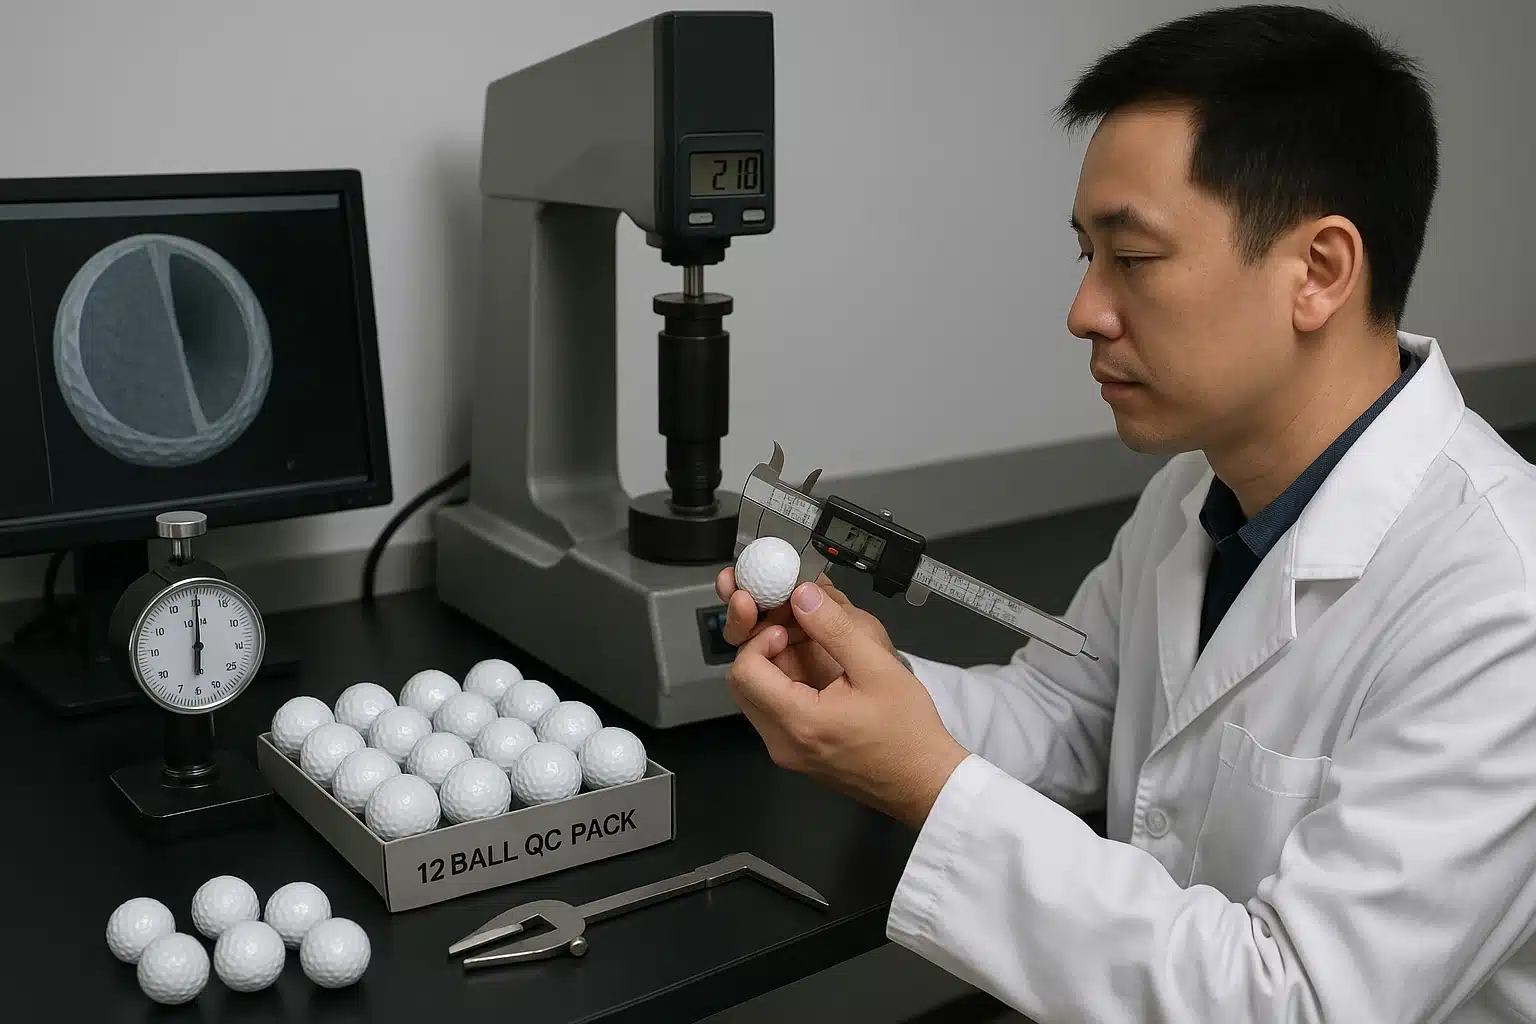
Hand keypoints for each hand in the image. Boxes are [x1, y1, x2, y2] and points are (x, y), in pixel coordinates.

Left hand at [726, 581, 968, 828]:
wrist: (924, 782)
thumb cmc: (908, 728)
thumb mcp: (878, 667)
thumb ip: (835, 629)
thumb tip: (802, 594)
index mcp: (799, 722)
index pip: (744, 671)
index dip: (759, 638)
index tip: (791, 627)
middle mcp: (782, 743)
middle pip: (741, 684)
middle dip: (760, 648)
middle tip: (794, 629)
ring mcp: (787, 753)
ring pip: (754, 698)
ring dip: (771, 666)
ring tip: (808, 646)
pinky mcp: (797, 756)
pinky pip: (772, 713)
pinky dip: (782, 686)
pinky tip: (815, 672)